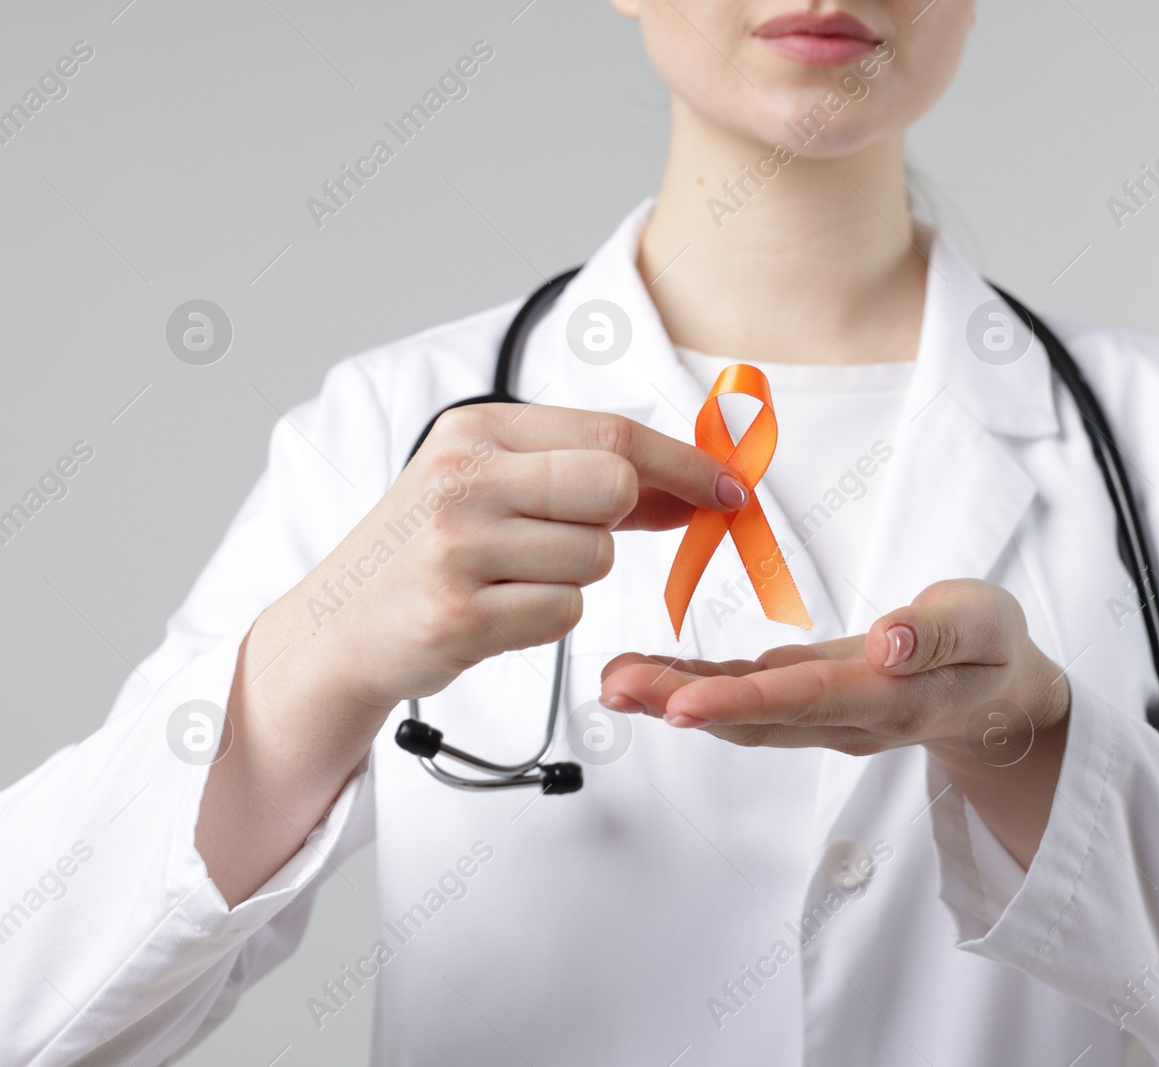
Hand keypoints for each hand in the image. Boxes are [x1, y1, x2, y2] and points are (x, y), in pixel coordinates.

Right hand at [277, 403, 747, 715]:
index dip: (684, 463)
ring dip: (572, 578)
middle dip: (618, 521)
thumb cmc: (427, 550)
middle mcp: (463, 478)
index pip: (612, 432)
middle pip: (615, 486)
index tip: (728, 488)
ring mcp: (457, 545)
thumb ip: (582, 473)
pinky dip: (546, 620)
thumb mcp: (488, 484)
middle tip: (571, 538)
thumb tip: (694, 483)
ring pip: (595, 557)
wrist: (337, 629)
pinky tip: (496, 613)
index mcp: (476, 432)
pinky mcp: (458, 614)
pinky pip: (564, 613)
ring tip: (509, 579)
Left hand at [599, 578, 1069, 769]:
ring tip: (612, 678)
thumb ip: (939, 634)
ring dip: (672, 698)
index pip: (806, 700)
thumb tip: (887, 644)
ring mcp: (819, 716)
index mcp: (890, 699)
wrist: (997, 701)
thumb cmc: (993, 654)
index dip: (742, 702)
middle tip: (615, 685)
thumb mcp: (988, 626)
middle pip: (754, 717)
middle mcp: (844, 720)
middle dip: (680, 703)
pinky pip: (741, 698)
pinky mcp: (803, 699)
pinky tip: (645, 672)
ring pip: (738, 714)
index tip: (680, 703)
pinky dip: (690, 686)